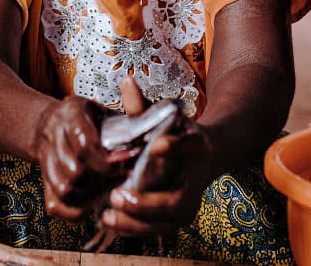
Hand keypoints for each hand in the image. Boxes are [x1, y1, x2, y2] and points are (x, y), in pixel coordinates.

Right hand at [33, 96, 117, 220]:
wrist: (49, 122)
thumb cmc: (87, 118)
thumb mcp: (106, 110)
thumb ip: (126, 124)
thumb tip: (146, 146)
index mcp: (71, 113)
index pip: (85, 145)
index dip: (107, 161)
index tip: (126, 164)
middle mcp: (53, 134)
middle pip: (75, 171)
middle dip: (102, 179)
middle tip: (121, 178)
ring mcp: (45, 159)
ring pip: (64, 189)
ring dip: (91, 196)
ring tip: (109, 190)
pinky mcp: (44, 181)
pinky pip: (55, 205)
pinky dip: (75, 211)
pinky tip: (92, 202)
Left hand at [101, 77, 215, 235]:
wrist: (202, 156)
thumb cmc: (175, 133)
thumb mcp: (162, 116)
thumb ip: (142, 106)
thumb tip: (125, 80)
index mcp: (196, 146)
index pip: (188, 147)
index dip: (173, 147)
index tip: (155, 145)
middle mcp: (196, 178)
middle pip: (177, 200)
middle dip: (147, 202)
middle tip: (117, 195)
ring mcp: (189, 201)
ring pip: (167, 221)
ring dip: (136, 221)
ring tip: (108, 213)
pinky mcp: (178, 218)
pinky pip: (158, 229)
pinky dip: (134, 228)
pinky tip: (109, 220)